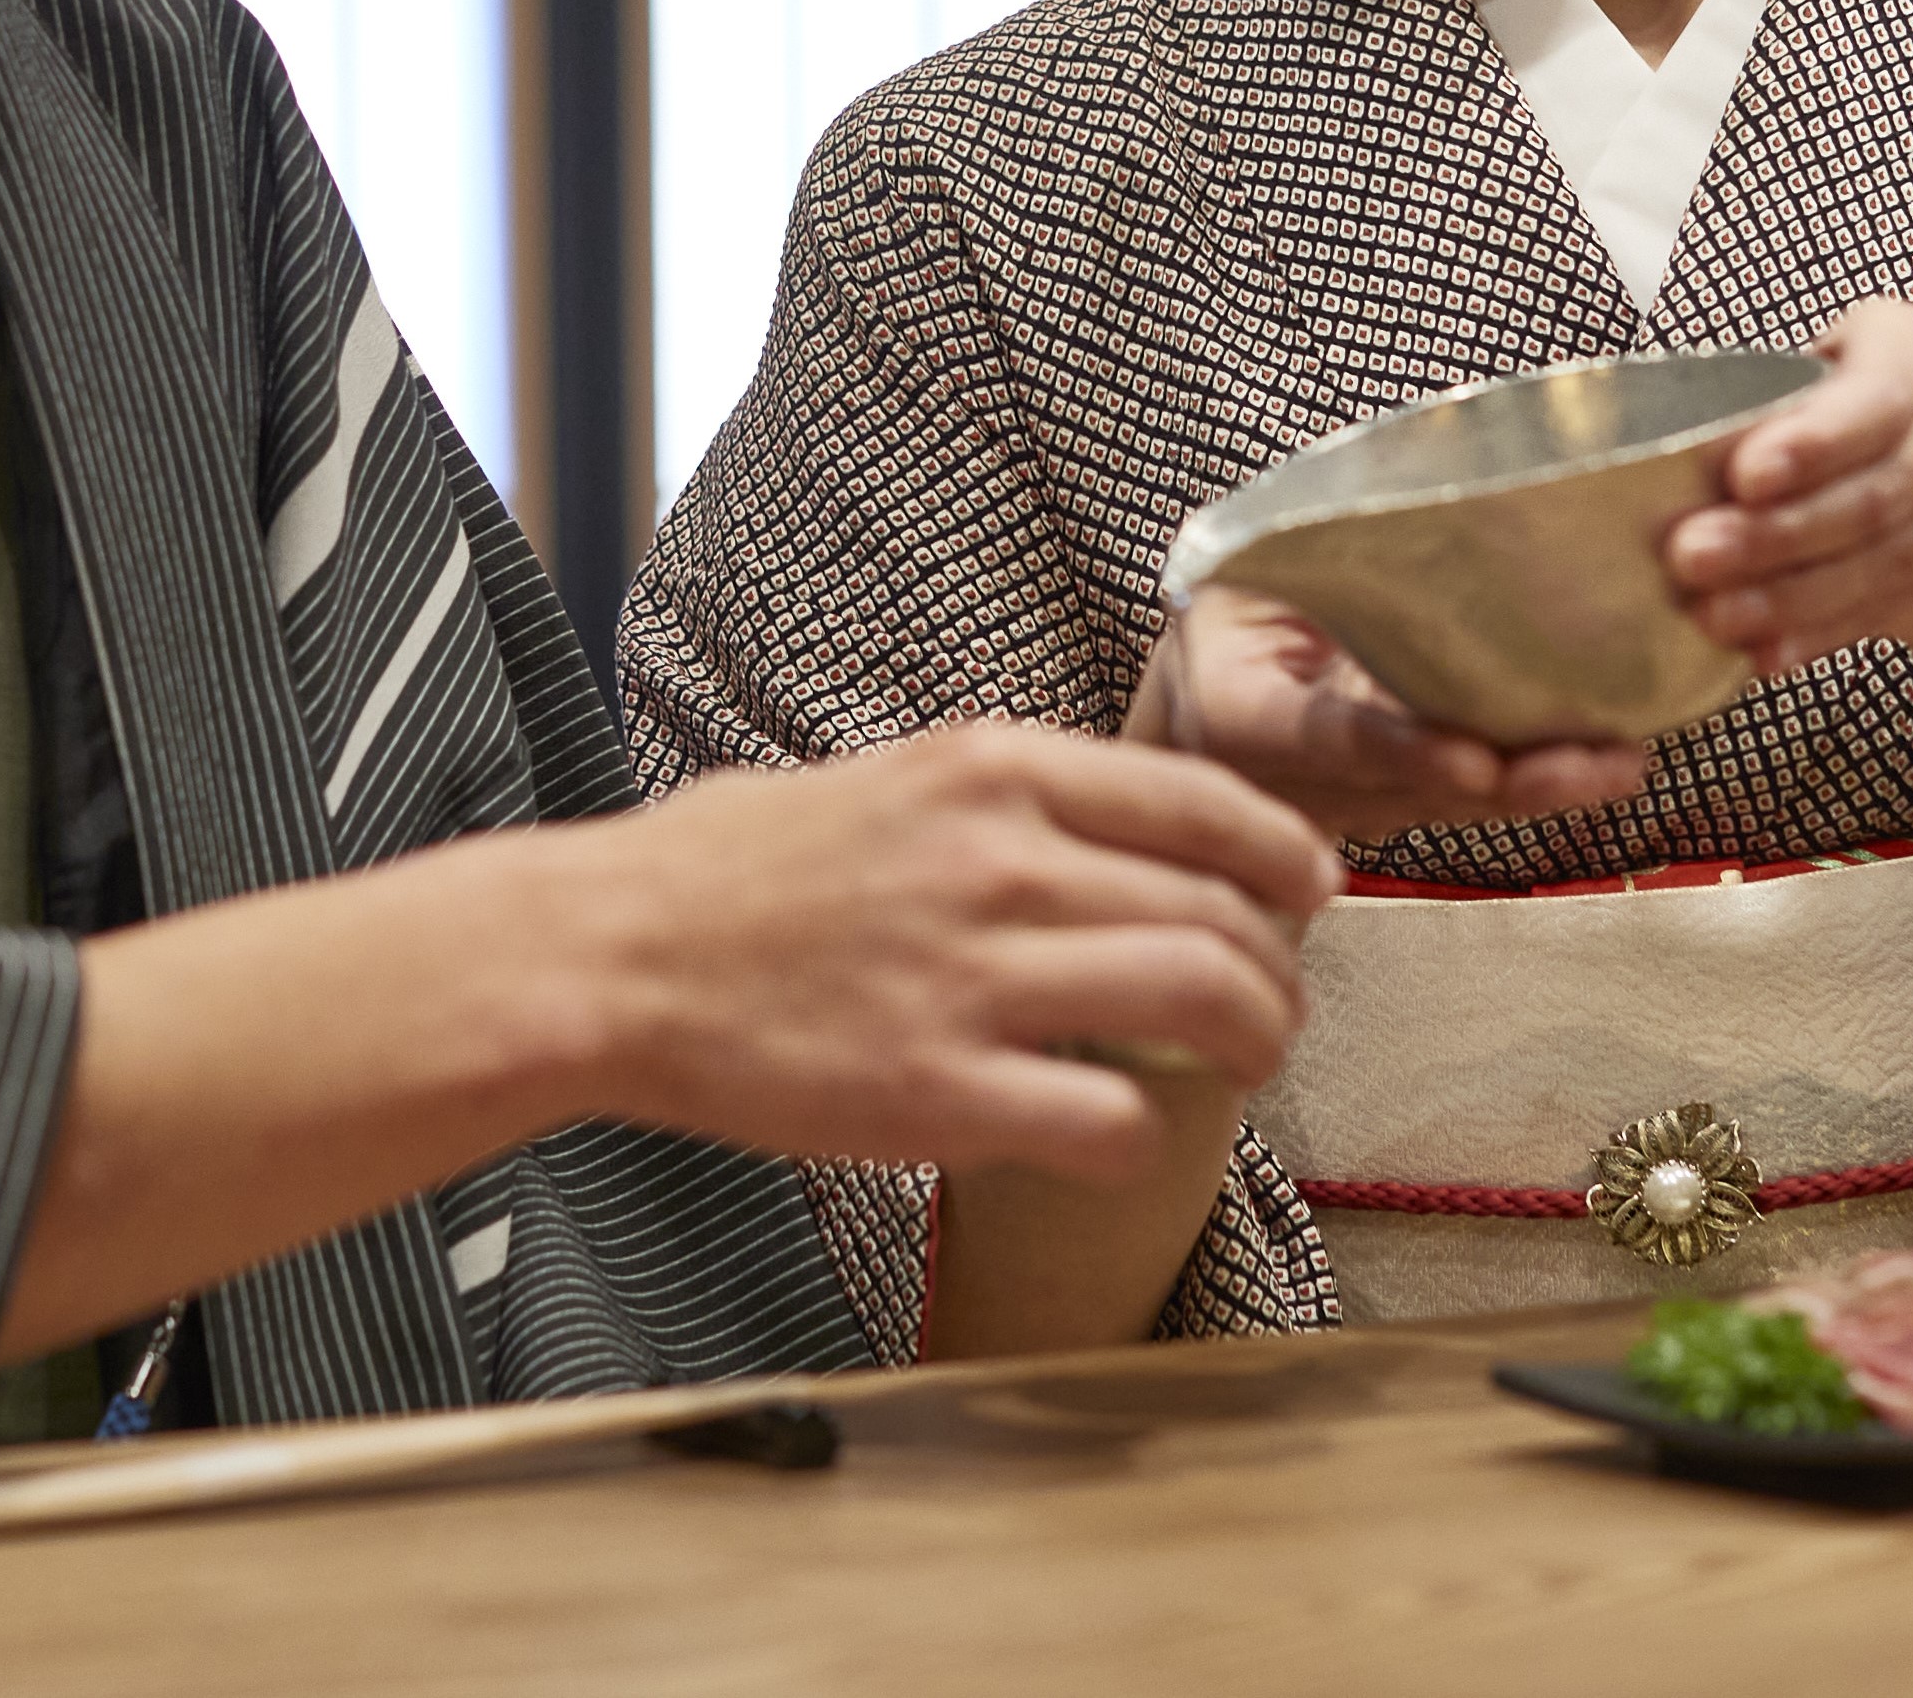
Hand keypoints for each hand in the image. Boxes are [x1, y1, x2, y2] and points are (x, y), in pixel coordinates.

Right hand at [557, 723, 1338, 1185]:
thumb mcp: (875, 779)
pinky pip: (1112, 1122)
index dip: (1283, 855)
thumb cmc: (723, 873)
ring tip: (1243, 1067)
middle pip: (1226, 915)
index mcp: (989, 772)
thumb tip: (1092, 827)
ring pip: (1204, 1003)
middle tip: (1276, 1010)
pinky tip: (1120, 1141)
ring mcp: (974, 978)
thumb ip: (992, 797)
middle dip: (1281, 973)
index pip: (1205, 799)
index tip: (1307, 889)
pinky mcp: (938, 1090)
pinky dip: (1145, 1141)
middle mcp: (1001, 862)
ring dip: (1252, 1046)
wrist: (605, 956)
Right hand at [1127, 584, 1648, 845]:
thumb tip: (1405, 455)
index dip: (1401, 748)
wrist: (1200, 693)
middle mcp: (1301, 782)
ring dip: (1544, 788)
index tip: (1476, 759)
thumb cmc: (1229, 604)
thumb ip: (1302, 536)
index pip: (1325, 737)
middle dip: (1511, 784)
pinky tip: (1612, 757)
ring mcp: (1355, 805)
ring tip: (1621, 763)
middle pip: (1415, 791)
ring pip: (1457, 805)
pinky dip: (1542, 780)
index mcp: (1238, 716)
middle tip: (1592, 765)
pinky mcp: (1403, 802)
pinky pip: (1475, 795)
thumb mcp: (1239, 562)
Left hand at [1663, 296, 1912, 669]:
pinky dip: (1820, 635)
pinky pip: (1892, 611)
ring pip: (1884, 561)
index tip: (1744, 478)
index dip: (1811, 444)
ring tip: (1714, 614)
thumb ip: (1761, 419)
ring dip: (1789, 596)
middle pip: (1873, 492)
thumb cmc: (1839, 422)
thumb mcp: (1807, 394)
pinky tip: (1766, 651)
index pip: (1872, 399)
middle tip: (1690, 558)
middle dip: (1774, 534)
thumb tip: (1669, 469)